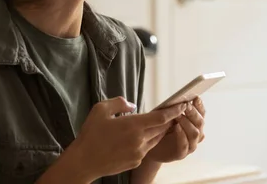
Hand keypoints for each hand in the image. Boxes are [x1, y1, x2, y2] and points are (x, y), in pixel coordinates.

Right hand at [69, 97, 186, 180]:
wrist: (84, 161)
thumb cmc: (91, 134)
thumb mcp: (101, 110)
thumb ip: (119, 103)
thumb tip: (132, 106)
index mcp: (133, 125)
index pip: (161, 117)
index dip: (174, 111)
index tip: (182, 105)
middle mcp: (139, 140)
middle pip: (161, 128)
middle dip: (169, 120)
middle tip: (173, 112)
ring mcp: (139, 153)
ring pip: (155, 139)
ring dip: (158, 131)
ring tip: (158, 123)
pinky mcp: (135, 162)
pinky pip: (146, 149)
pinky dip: (147, 141)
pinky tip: (140, 137)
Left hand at [144, 97, 205, 162]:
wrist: (153, 148)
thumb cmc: (161, 130)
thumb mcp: (168, 116)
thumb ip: (175, 109)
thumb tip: (179, 99)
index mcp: (194, 123)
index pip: (201, 113)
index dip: (200, 106)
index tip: (195, 98)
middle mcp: (196, 134)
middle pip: (200, 123)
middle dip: (193, 113)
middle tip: (186, 106)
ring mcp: (190, 145)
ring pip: (195, 134)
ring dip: (187, 123)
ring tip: (178, 116)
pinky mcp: (182, 153)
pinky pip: (184, 145)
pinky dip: (181, 135)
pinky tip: (176, 127)